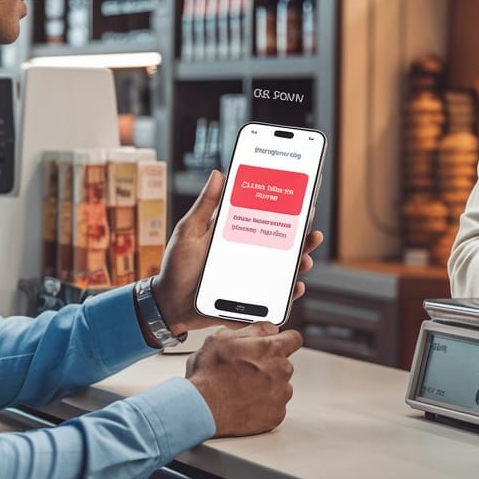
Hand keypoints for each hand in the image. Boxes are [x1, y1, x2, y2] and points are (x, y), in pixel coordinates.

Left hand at [152, 170, 322, 336]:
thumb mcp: (189, 231)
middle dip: (301, 235)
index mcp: (235, 234)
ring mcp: (251, 276)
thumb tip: (218, 173)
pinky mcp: (250, 298)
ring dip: (300, 262)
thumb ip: (205, 205)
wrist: (167, 304)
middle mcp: (247, 254)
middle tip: (311, 229)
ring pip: (283, 268)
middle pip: (281, 242)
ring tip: (305, 258)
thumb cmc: (176, 266)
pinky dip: (288, 292)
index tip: (301, 198)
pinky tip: (295, 285)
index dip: (285, 210)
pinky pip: (274, 295)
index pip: (265, 218)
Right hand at [186, 321, 302, 435]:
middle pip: (284, 363)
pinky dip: (263, 405)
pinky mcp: (276, 416)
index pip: (294, 339)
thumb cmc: (208, 374)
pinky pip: (275, 406)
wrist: (201, 409)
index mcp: (270, 349)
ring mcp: (280, 395)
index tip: (276, 346)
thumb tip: (269, 328)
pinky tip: (245, 403)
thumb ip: (253, 329)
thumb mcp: (223, 337)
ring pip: (280, 386)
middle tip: (246, 370)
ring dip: (267, 386)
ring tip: (242, 389)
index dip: (284, 341)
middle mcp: (281, 371)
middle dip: (270, 365)